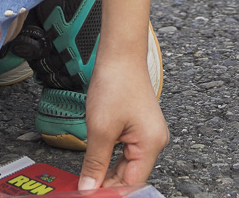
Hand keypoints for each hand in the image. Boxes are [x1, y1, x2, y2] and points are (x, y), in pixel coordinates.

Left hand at [77, 55, 168, 190]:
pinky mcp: (138, 128)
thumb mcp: (100, 129)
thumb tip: (89, 188)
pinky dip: (109, 161)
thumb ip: (95, 164)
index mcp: (151, 144)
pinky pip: (124, 153)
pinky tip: (96, 166)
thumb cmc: (117, 83)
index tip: (90, 195)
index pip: (132, 183)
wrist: (120, 55)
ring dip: (107, 174)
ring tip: (87, 181)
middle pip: (130, 176)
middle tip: (85, 189)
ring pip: (126, 166)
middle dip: (107, 185)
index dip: (110, 192)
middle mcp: (154, 142)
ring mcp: (147, 134)